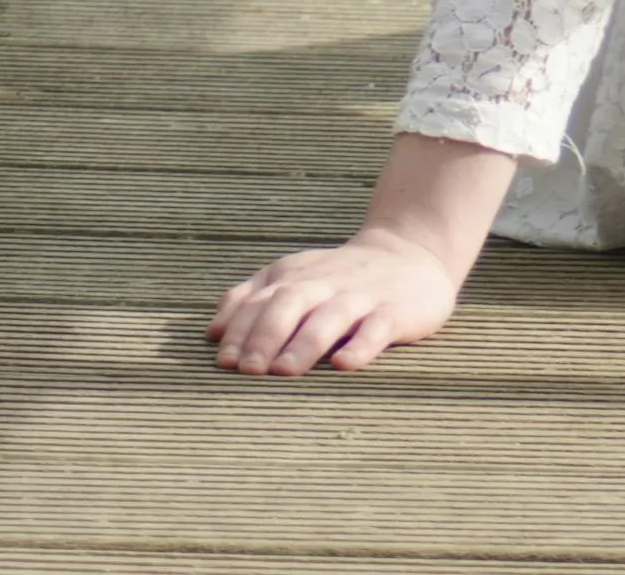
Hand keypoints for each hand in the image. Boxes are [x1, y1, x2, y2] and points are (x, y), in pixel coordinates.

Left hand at [210, 226, 458, 374]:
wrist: (413, 252)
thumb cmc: (340, 277)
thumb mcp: (293, 277)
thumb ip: (251, 298)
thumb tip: (212, 332)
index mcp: (296, 277)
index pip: (261, 300)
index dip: (241, 329)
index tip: (224, 361)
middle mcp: (326, 284)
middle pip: (290, 304)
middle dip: (266, 336)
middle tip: (248, 370)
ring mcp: (363, 297)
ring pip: (330, 317)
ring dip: (305, 343)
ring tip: (284, 371)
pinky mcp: (397, 311)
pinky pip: (378, 328)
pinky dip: (360, 346)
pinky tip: (344, 364)